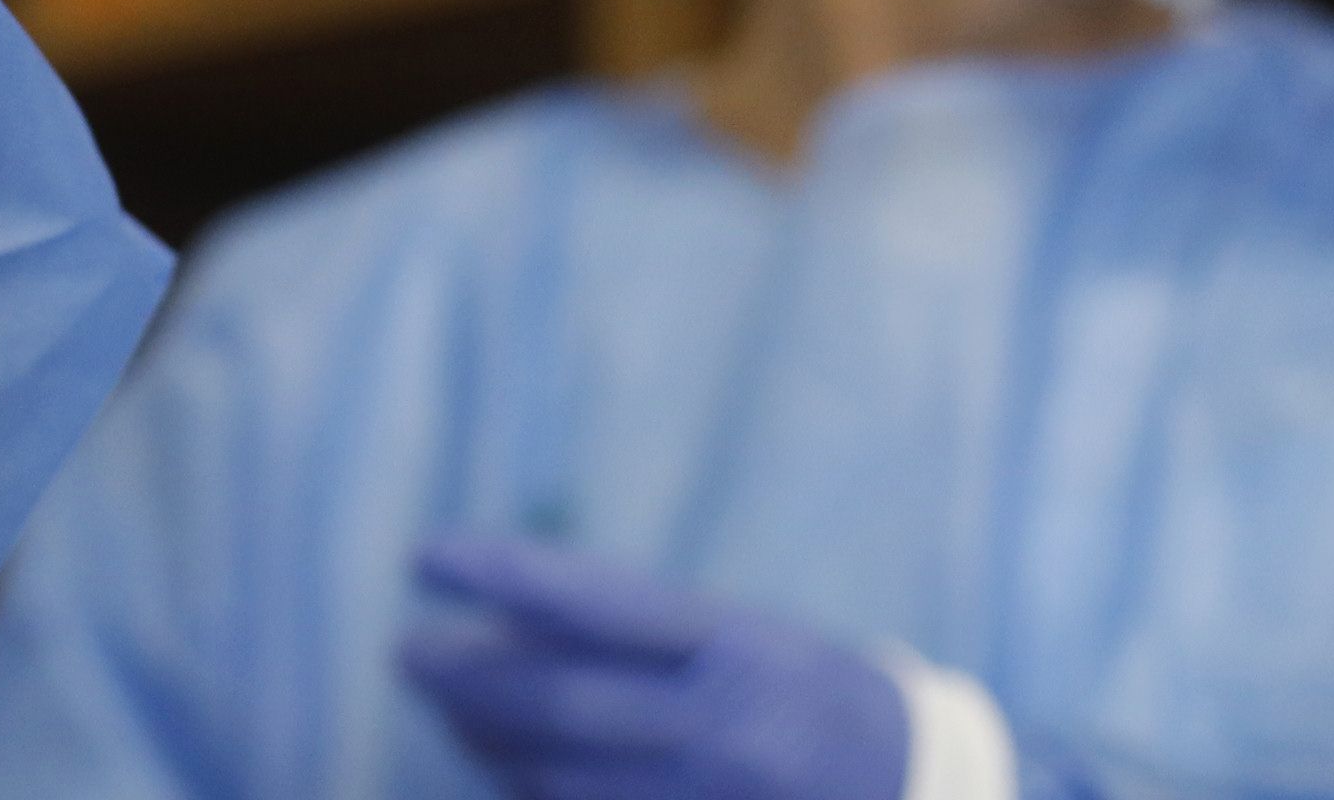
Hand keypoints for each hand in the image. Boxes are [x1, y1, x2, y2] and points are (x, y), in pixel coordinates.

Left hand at [400, 536, 910, 799]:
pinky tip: (503, 773)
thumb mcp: (750, 635)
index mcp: (744, 646)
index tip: (424, 557)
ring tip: (451, 715)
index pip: (597, 601)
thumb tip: (508, 611)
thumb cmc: (819, 699)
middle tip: (407, 656)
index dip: (501, 574)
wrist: (926, 790)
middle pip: (562, 702)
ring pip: (560, 781)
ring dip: (488, 748)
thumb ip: (642, 627)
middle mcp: (730, 728)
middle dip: (467, 680)